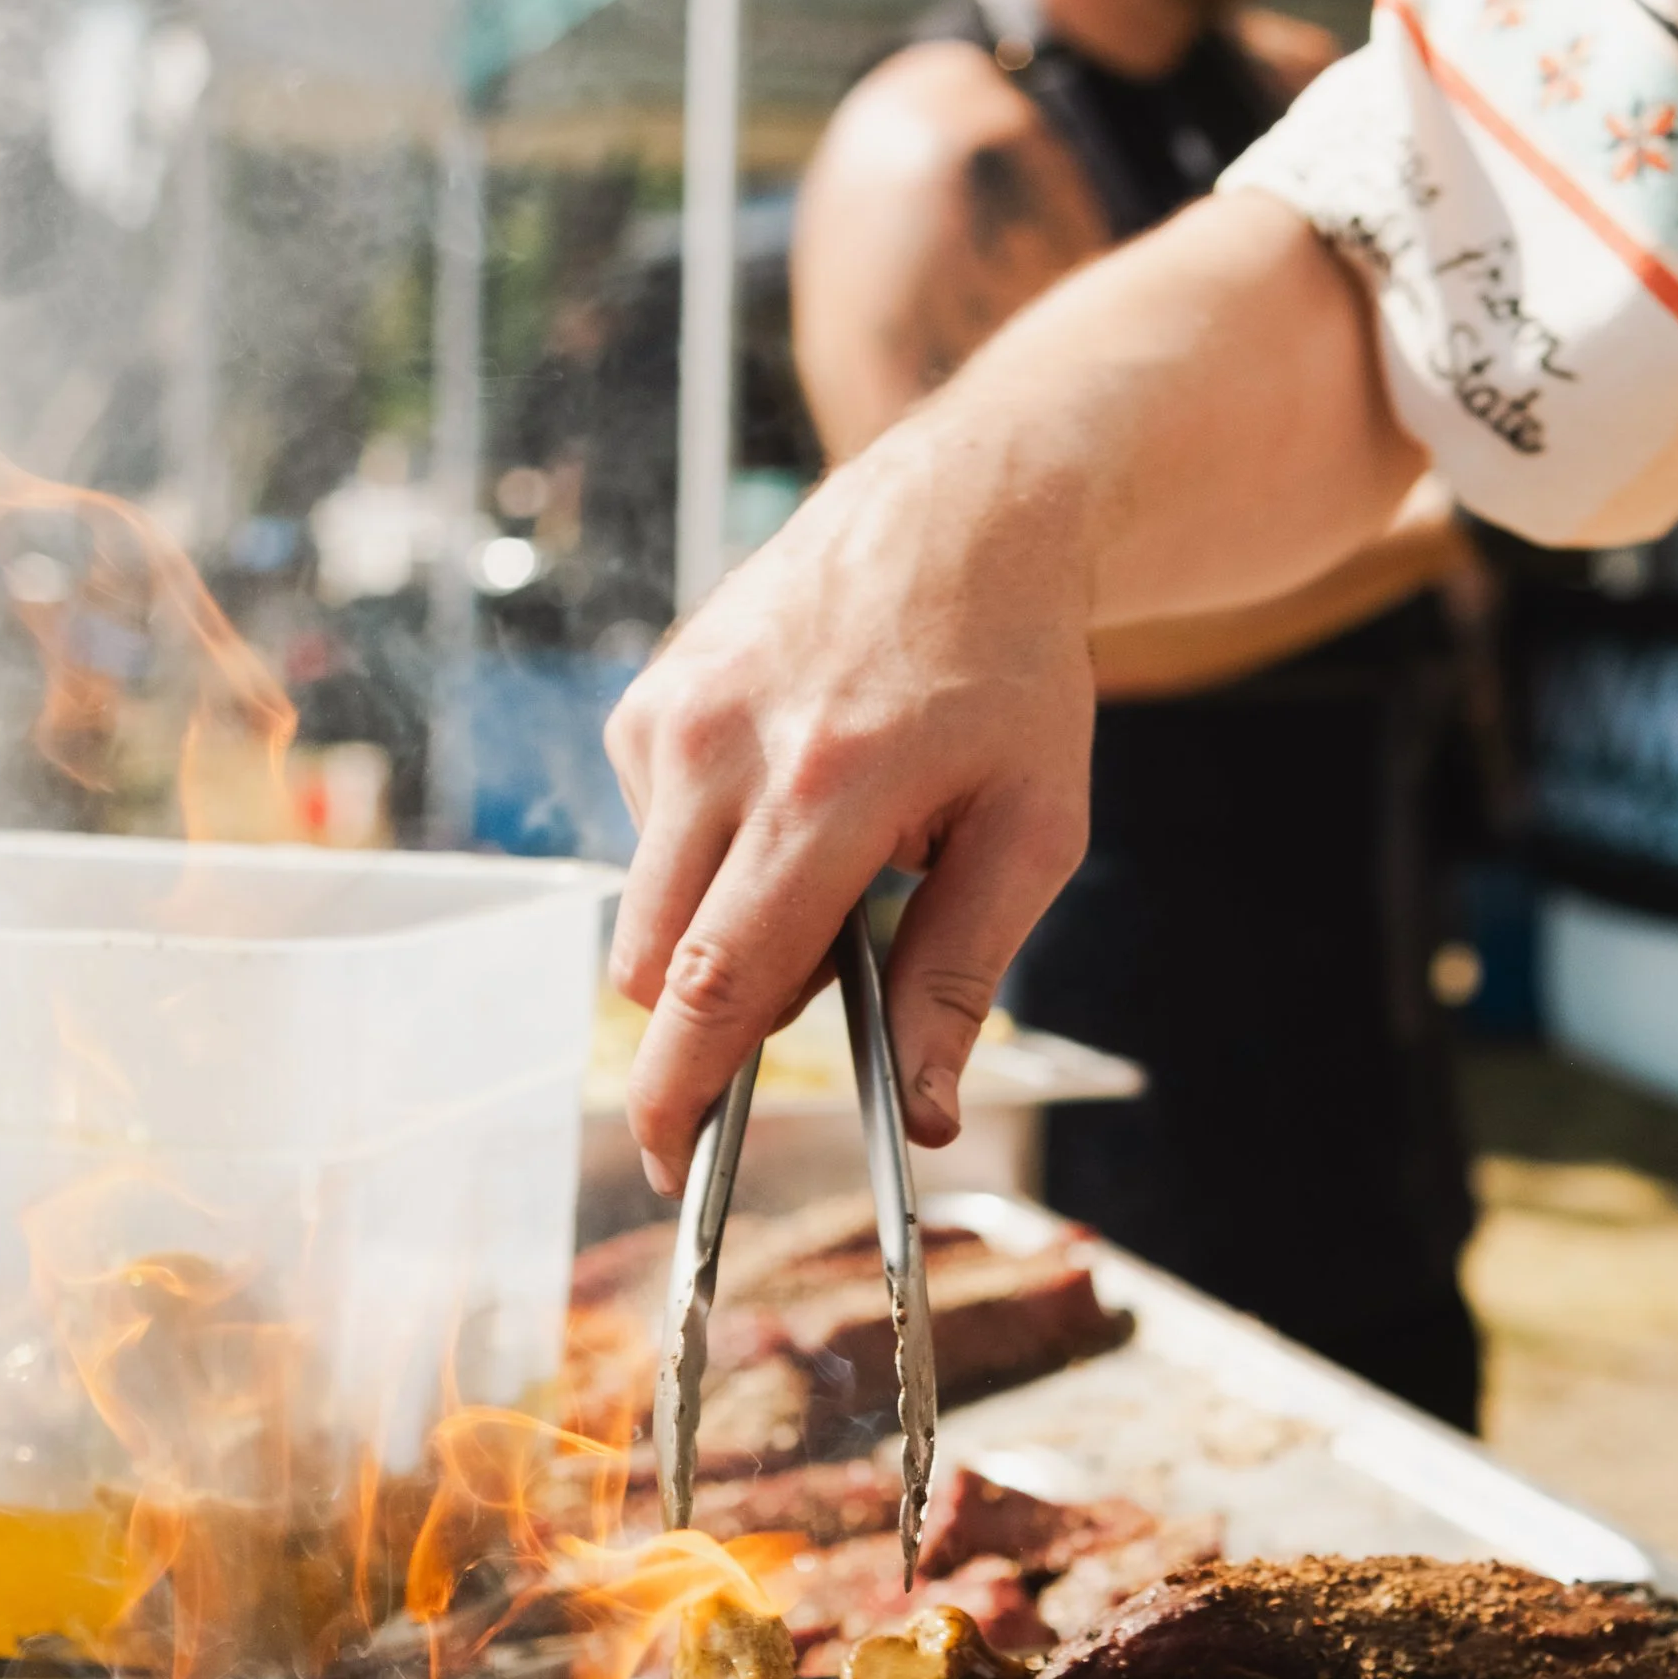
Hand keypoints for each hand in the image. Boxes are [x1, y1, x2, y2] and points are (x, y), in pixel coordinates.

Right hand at [605, 401, 1095, 1186]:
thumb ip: (963, 977)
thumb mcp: (1033, 831)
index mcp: (827, 789)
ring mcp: (669, 716)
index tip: (667, 1166)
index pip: (717, 979)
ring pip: (649, 910)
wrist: (963, 512)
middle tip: (830, 977)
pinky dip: (715, 855)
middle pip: (655, 966)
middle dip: (719, 1016)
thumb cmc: (1014, 677)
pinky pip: (652, 839)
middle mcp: (722, 748)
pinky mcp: (644, 699)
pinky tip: (797, 788)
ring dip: (726, 927)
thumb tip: (920, 1114)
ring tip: (840, 852)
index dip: (681, 1090)